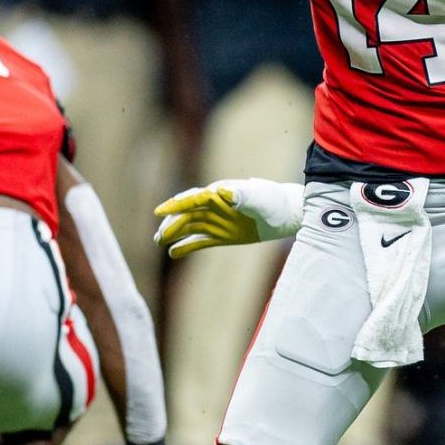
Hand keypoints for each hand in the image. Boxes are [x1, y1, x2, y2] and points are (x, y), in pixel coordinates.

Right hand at [152, 178, 304, 256]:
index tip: (160, 211)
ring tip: (159, 242)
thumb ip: (240, 195)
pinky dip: (187, 246)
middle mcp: (214, 206)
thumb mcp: (258, 197)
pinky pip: (200, 241)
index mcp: (219, 194)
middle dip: (172, 223)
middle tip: (159, 236)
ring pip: (190, 227)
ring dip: (174, 234)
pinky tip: (173, 252)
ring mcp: (217, 221)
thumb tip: (221, 191)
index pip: (193, 199)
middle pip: (187, 215)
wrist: (285, 214)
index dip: (176, 205)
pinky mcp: (222, 236)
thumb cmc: (272, 201)